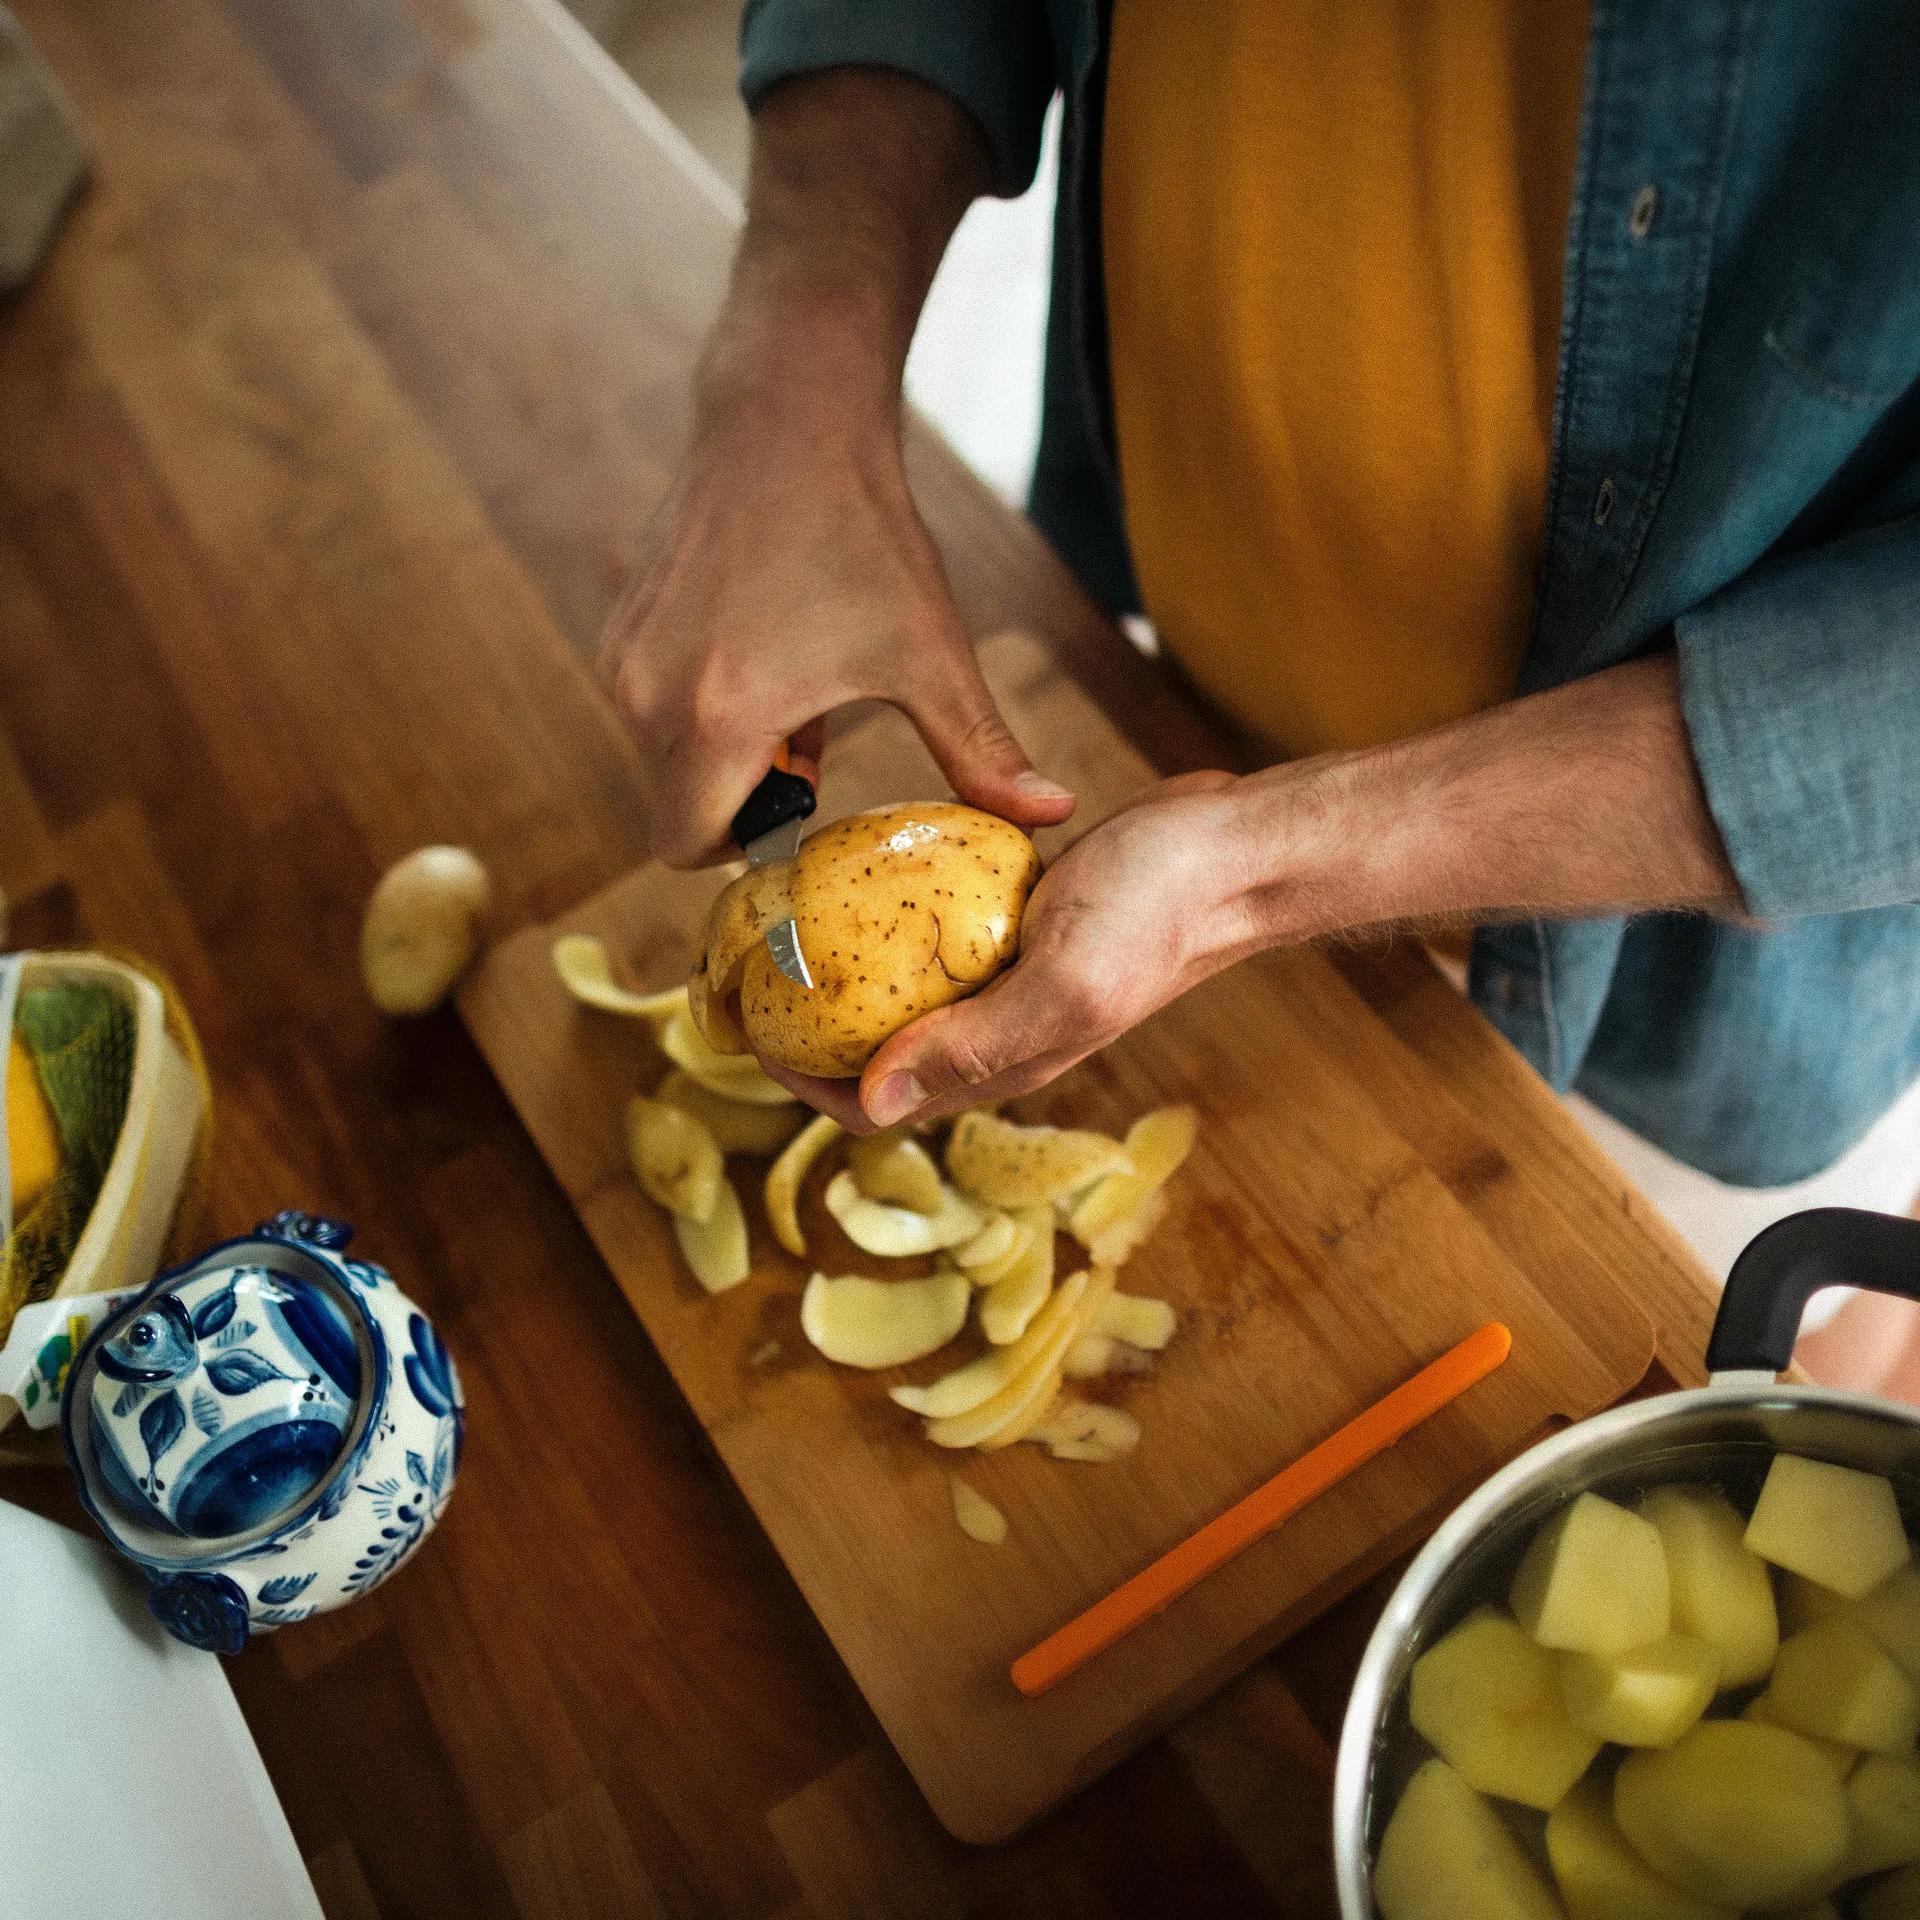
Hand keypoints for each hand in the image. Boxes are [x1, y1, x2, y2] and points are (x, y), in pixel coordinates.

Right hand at [599, 401, 1071, 866]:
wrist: (789, 420)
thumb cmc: (863, 536)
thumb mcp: (931, 654)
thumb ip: (981, 751)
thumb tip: (1056, 814)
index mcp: (720, 715)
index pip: (686, 846)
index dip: (745, 849)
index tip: (802, 809)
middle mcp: (651, 694)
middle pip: (681, 806)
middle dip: (748, 796)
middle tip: (817, 741)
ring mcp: (626, 658)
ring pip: (666, 758)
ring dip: (727, 750)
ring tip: (795, 686)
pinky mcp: (618, 630)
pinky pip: (652, 708)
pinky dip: (701, 706)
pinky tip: (759, 651)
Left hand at [761, 773, 1259, 1130]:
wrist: (1231, 849)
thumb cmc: (1159, 910)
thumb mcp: (1062, 978)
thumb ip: (974, 1043)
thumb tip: (873, 1102)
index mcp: (1005, 1062)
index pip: (879, 1104)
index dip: (807, 1081)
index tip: (755, 1028)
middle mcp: (999, 1031)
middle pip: (880, 1053)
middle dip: (810, 1029)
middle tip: (754, 970)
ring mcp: (1008, 977)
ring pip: (902, 995)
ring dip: (844, 974)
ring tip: (790, 922)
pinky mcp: (1017, 923)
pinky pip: (934, 935)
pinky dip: (890, 919)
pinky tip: (861, 871)